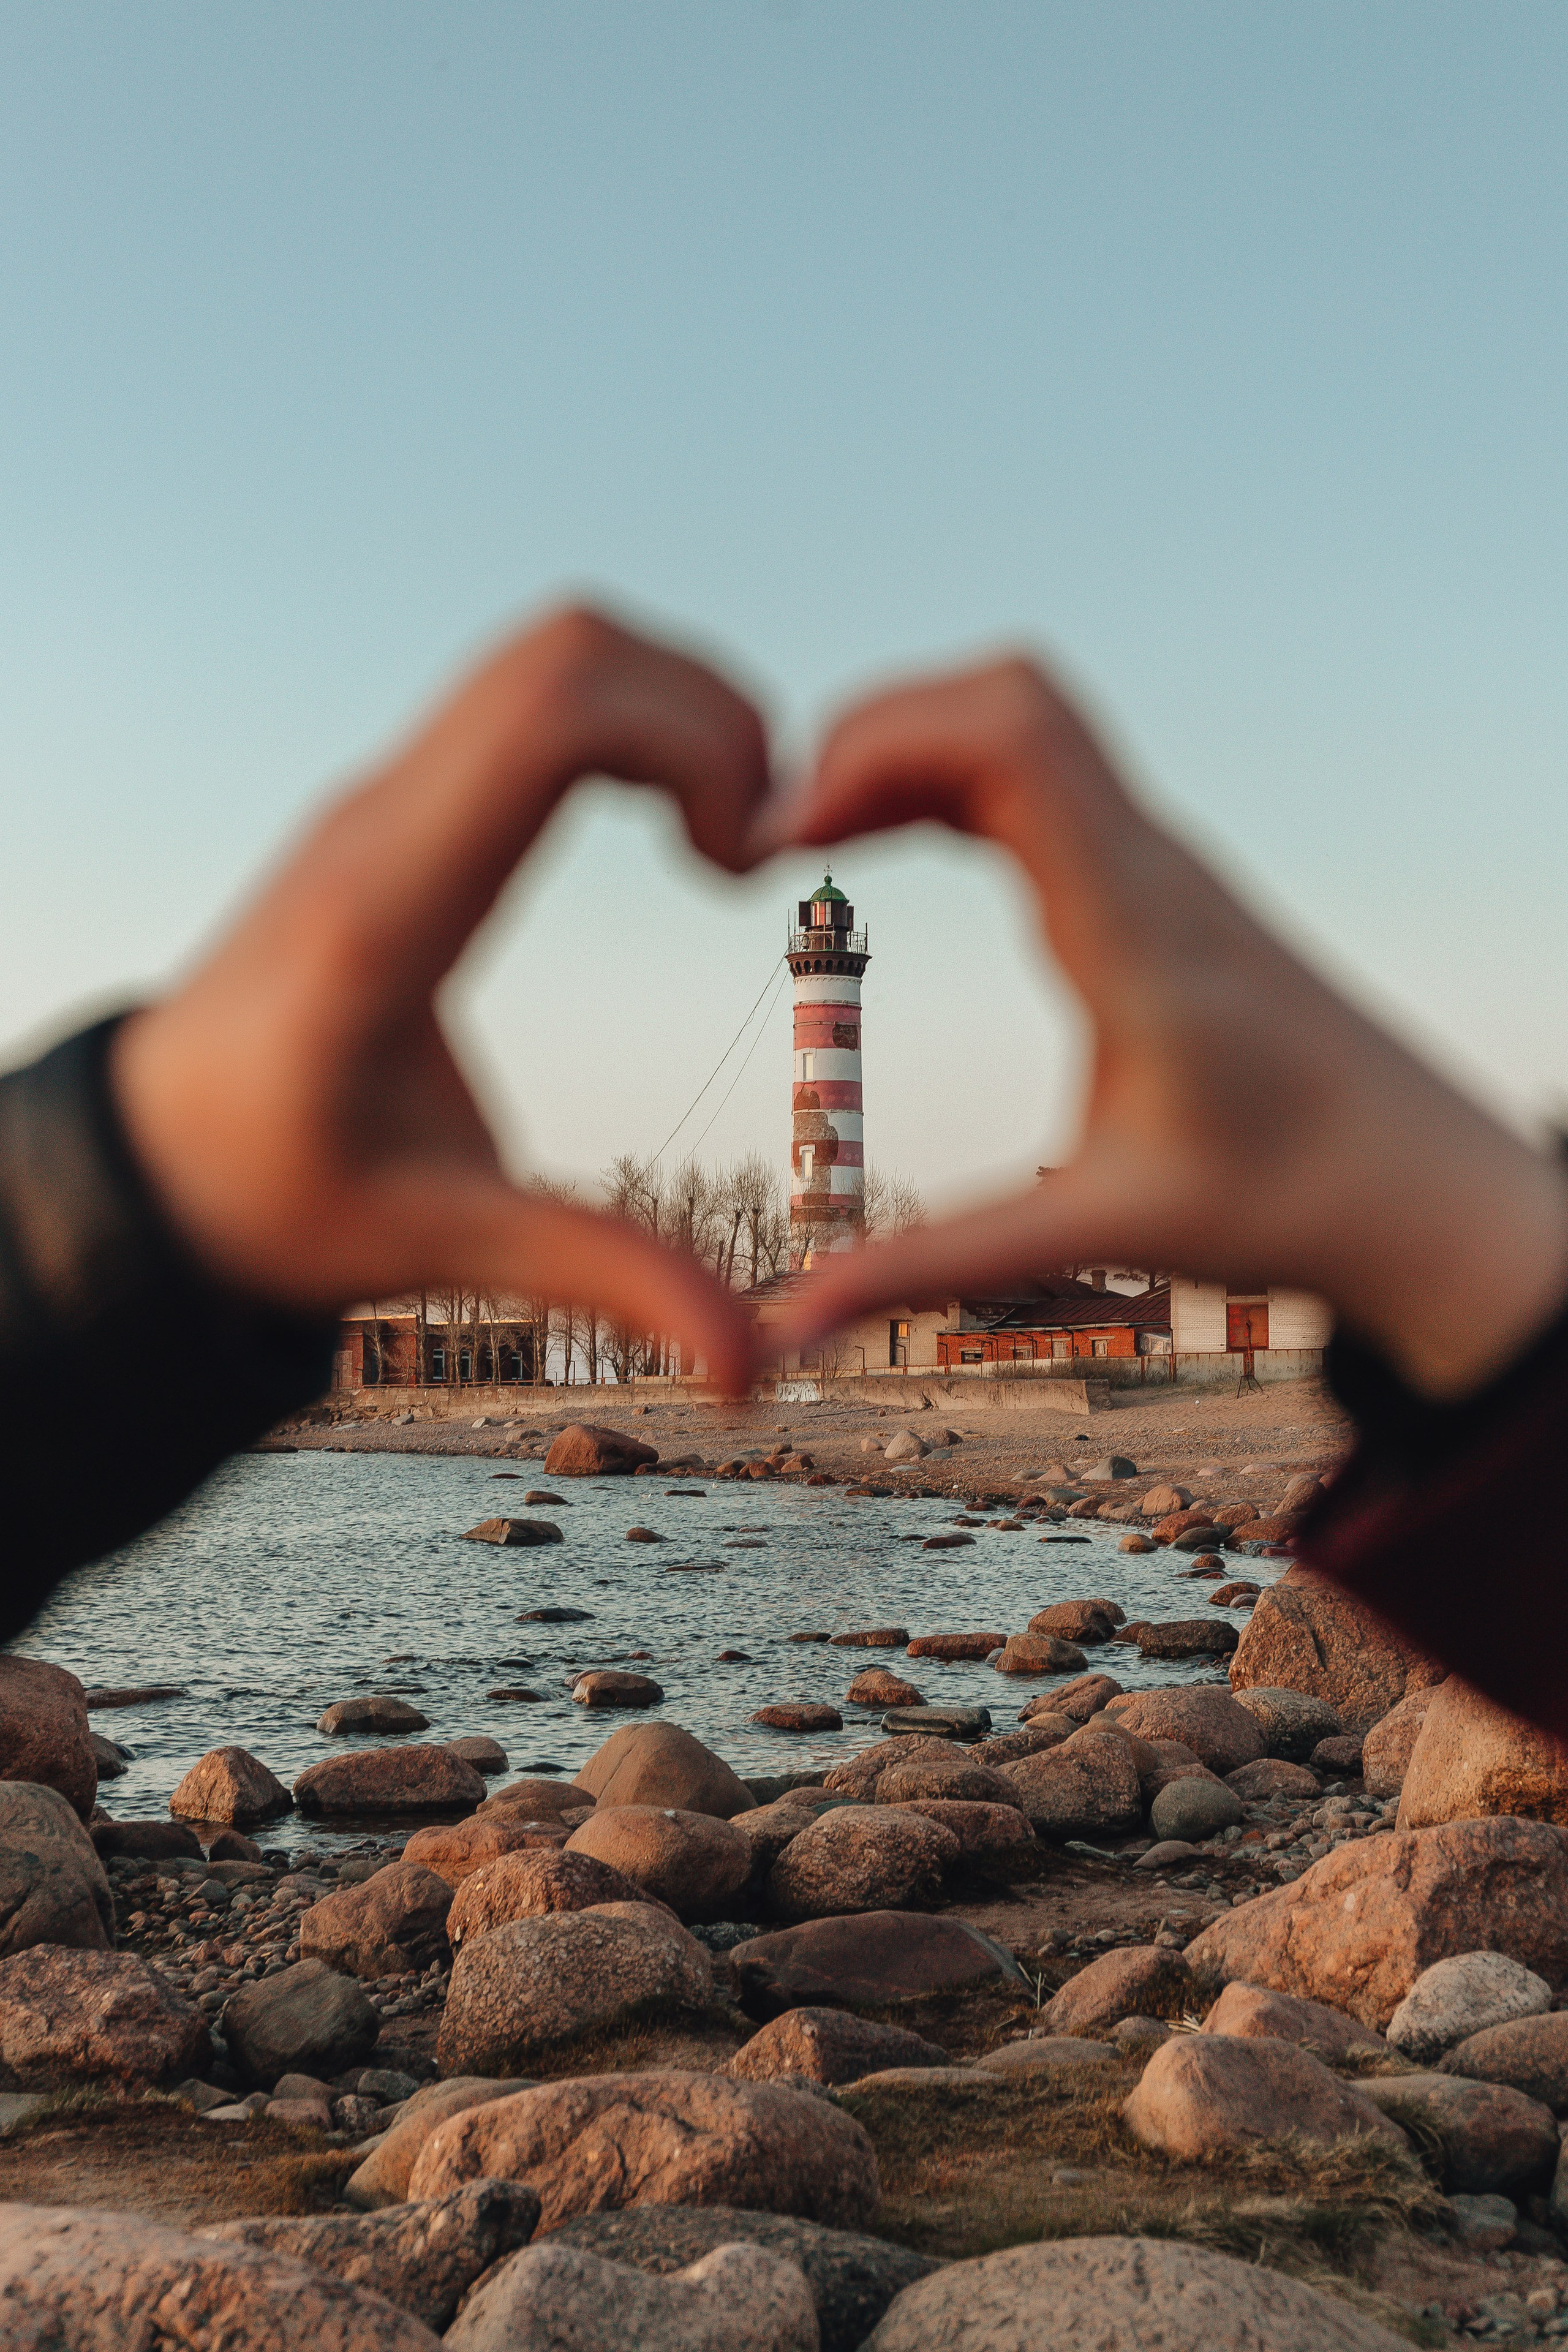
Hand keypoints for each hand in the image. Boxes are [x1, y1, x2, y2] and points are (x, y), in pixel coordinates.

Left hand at [110, 606, 769, 1390]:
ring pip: (551, 653)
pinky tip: (669, 827)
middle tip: (756, 846)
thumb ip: (604, 1280)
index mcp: (393, 908)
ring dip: (671, 707)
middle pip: (566, 648)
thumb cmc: (279, 1200)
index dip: (689, 741)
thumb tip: (754, 1368)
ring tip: (725, 839)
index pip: (550, 717)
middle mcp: (382, 819)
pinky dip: (627, 720)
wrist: (155, 1157)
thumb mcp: (441, 1246)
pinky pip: (530, 696)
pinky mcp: (400, 803)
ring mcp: (386, 797)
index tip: (741, 860)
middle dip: (706, 712)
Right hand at [771, 656, 1567, 1398]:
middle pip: (1007, 692)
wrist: (1418, 1183)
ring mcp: (1161, 858)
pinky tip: (894, 843)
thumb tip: (786, 1332)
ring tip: (820, 841)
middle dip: (874, 732)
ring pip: (1026, 715)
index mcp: (1135, 929)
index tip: (789, 843)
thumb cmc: (1279, 1204)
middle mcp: (1153, 864)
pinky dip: (952, 775)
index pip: (1014, 739)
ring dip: (912, 747)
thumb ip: (932, 1266)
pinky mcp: (1157, 873)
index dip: (878, 750)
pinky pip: (1043, 768)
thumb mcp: (1093, 1237)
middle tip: (785, 839)